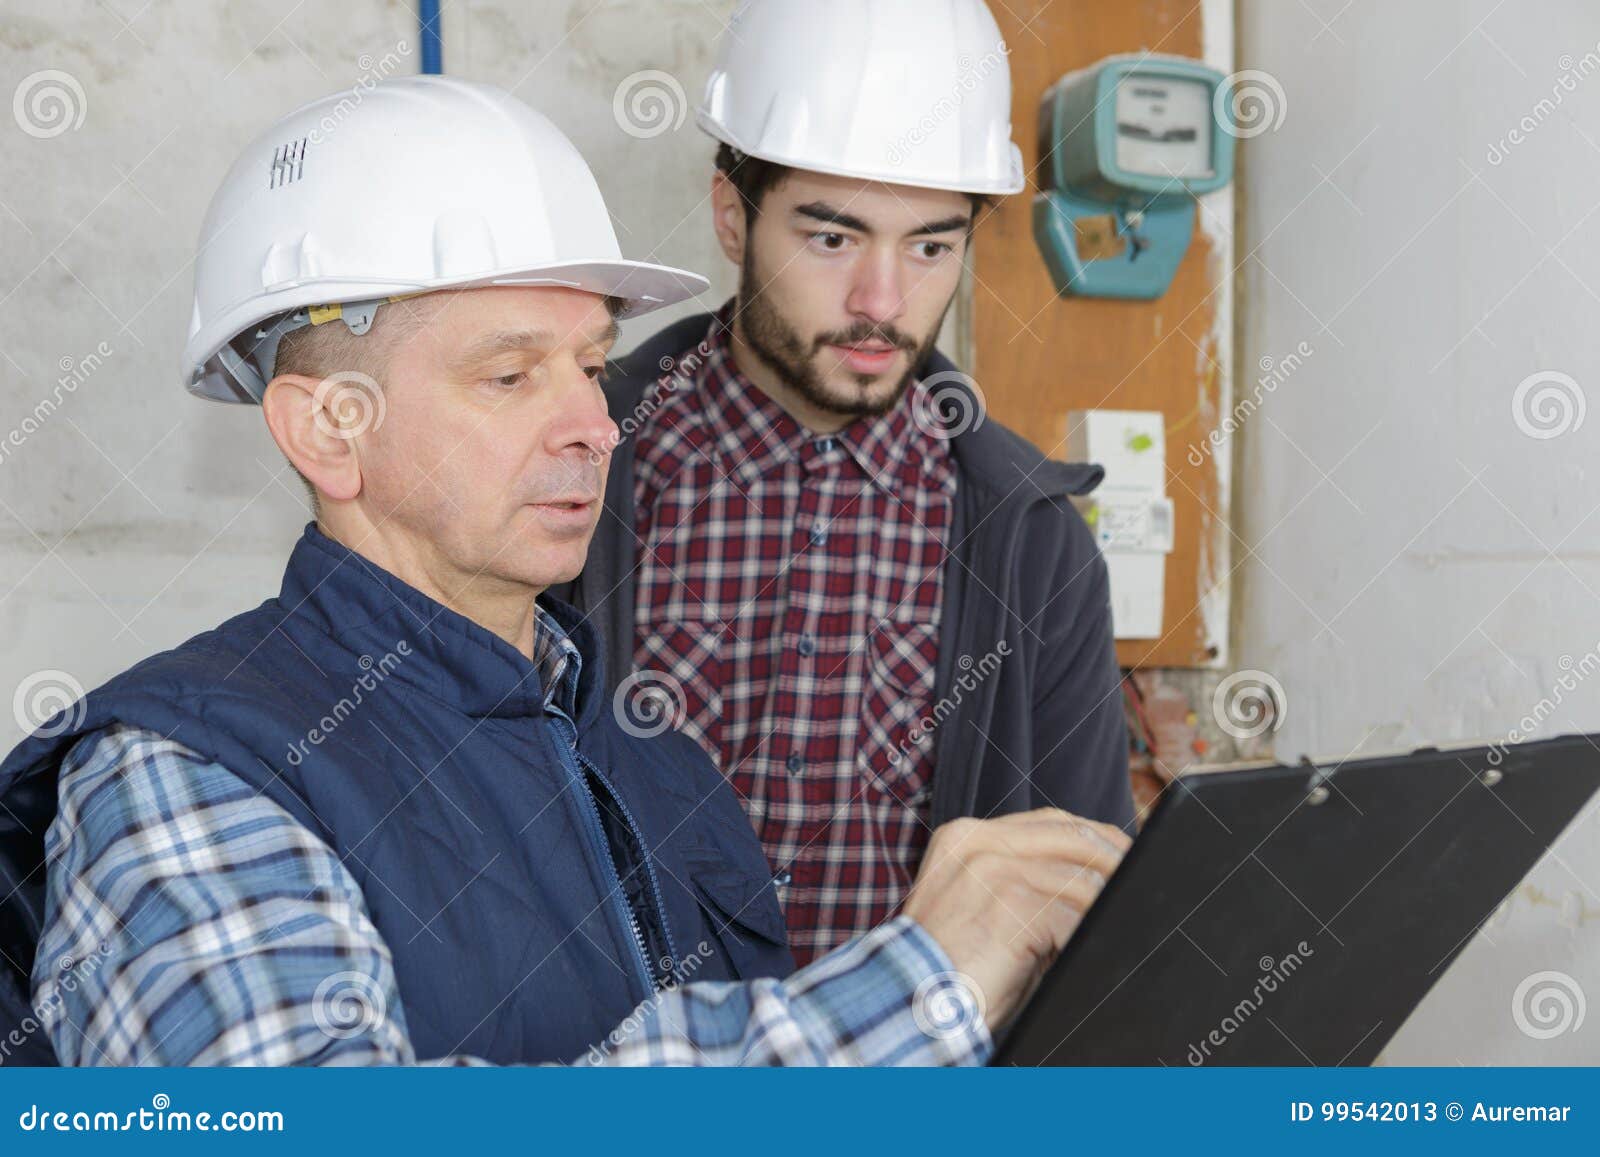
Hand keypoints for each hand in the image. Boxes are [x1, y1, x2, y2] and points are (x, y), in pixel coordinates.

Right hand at [901, 808, 1130, 1033]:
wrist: (910, 1005)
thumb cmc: (949, 968)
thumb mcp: (985, 907)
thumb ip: (1025, 881)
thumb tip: (1091, 879)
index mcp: (966, 836)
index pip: (1050, 821)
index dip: (1094, 838)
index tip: (1123, 857)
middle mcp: (977, 842)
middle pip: (1072, 835)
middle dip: (1115, 861)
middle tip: (1141, 887)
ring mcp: (993, 868)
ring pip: (1082, 876)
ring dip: (1106, 905)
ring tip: (1121, 924)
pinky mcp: (1012, 901)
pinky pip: (1076, 913)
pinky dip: (1091, 933)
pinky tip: (1092, 949)